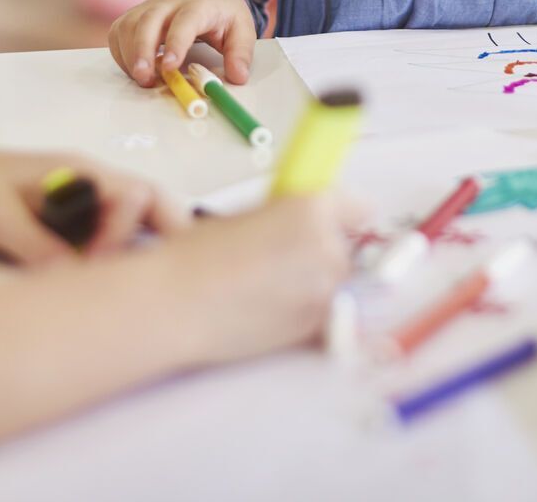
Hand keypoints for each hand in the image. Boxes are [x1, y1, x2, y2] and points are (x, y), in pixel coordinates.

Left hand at [0, 135, 189, 264]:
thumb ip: (36, 247)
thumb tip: (75, 280)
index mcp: (79, 171)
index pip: (133, 195)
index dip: (126, 232)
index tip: (99, 263)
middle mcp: (91, 180)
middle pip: (150, 201)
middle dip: (172, 233)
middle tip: (177, 275)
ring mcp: (83, 197)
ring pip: (136, 217)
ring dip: (147, 244)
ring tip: (148, 284)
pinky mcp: (71, 216)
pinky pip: (110, 230)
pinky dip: (123, 252)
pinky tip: (114, 281)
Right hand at [109, 0, 257, 85]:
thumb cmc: (221, 11)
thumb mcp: (242, 28)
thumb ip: (241, 53)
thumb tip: (238, 77)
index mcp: (198, 5)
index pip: (184, 21)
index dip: (176, 43)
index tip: (171, 67)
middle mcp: (169, 3)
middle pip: (148, 21)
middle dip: (142, 51)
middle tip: (144, 78)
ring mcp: (148, 7)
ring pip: (128, 26)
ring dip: (130, 56)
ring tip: (143, 79)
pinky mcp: (133, 16)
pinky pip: (118, 33)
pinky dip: (121, 53)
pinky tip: (135, 67)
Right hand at [158, 195, 361, 364]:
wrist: (178, 302)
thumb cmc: (199, 255)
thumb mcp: (249, 215)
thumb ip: (288, 216)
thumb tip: (302, 223)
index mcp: (314, 209)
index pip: (358, 208)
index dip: (343, 215)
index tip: (336, 221)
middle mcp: (329, 248)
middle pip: (346, 247)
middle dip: (322, 251)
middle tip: (283, 257)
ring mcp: (326, 291)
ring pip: (336, 282)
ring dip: (315, 282)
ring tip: (270, 286)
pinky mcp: (316, 327)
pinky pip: (326, 314)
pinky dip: (308, 312)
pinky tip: (273, 307)